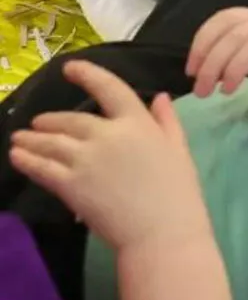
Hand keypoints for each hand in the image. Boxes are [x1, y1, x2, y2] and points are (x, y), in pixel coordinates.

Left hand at [8, 62, 208, 253]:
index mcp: (137, 122)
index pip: (109, 88)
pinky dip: (27, 160)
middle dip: (51, 120)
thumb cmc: (178, 192)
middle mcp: (107, 134)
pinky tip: (17, 155)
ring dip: (32, 139)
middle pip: (71, 119)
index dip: (88, 74)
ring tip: (19, 139)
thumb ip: (167, 121)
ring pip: (51, 142)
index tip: (70, 68)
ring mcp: (86, 159)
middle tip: (37, 123)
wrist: (162, 231)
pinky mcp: (70, 185)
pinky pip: (42, 168)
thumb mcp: (179, 149)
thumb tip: (160, 97)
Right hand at [187, 8, 247, 121]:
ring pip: (227, 19)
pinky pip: (229, 17)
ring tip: (193, 75)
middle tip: (202, 94)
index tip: (226, 92)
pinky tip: (200, 58)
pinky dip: (208, 34)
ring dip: (204, 44)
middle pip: (236, 31)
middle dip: (212, 61)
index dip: (235, 65)